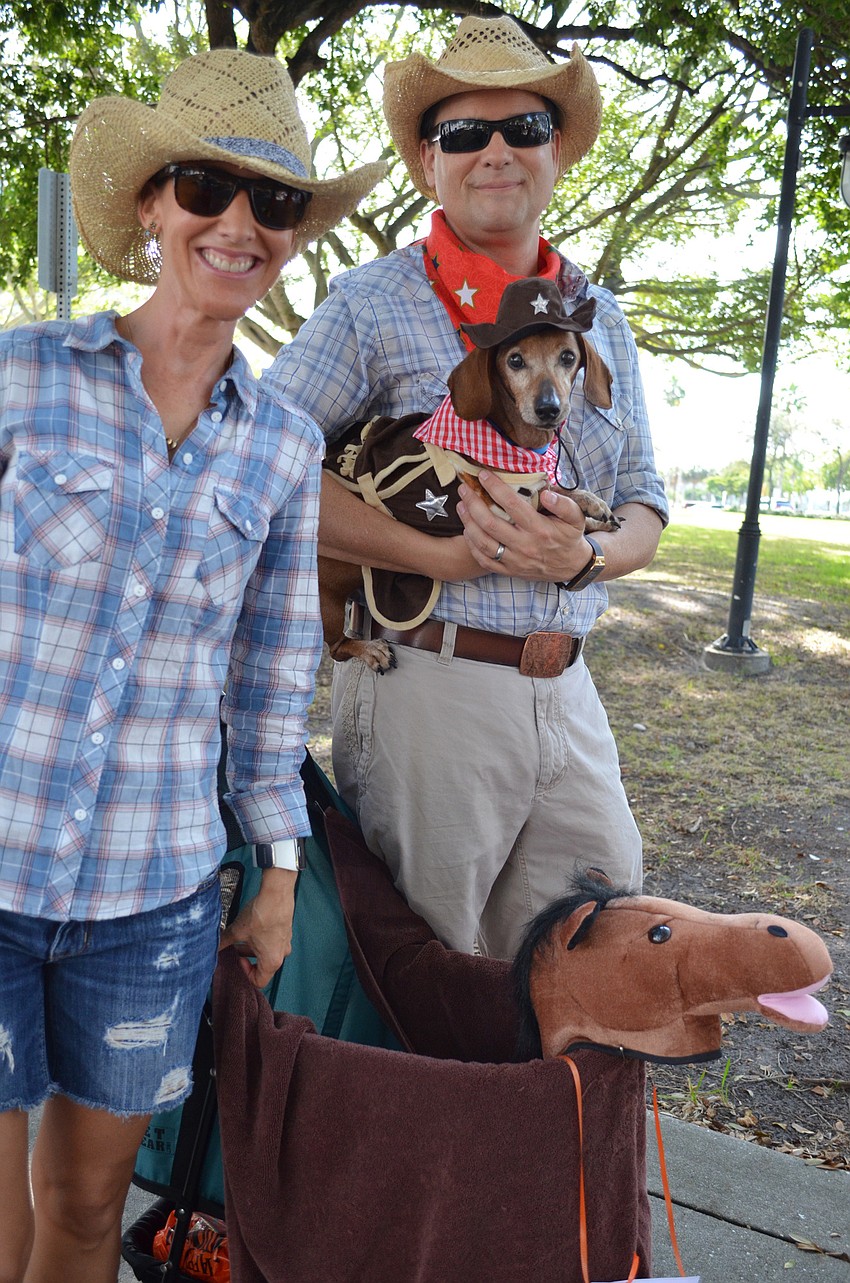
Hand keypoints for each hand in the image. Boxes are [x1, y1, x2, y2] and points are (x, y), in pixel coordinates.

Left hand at [219, 867, 296, 987]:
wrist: (276, 893)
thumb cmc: (260, 916)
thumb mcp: (237, 931)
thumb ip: (224, 942)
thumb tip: (211, 948)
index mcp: (272, 961)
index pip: (259, 981)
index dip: (244, 973)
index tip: (237, 958)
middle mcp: (281, 954)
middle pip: (262, 965)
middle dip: (246, 956)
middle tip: (235, 946)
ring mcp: (285, 941)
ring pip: (266, 951)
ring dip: (253, 945)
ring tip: (241, 933)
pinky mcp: (285, 930)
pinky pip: (272, 940)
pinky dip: (261, 936)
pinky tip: (251, 924)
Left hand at [457, 471, 590, 582]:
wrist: (571, 567)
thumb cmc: (569, 537)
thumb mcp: (575, 518)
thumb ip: (564, 504)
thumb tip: (546, 493)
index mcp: (540, 530)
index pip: (512, 505)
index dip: (495, 488)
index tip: (482, 475)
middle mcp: (524, 546)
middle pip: (490, 524)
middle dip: (473, 504)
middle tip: (464, 489)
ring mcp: (515, 561)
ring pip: (483, 543)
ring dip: (468, 523)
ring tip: (461, 506)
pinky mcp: (509, 571)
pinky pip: (484, 560)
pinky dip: (472, 546)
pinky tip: (467, 530)